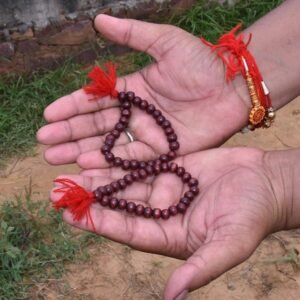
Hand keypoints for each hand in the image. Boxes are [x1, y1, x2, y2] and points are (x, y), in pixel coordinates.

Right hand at [37, 15, 248, 168]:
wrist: (234, 86)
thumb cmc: (203, 63)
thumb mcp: (165, 42)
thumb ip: (132, 35)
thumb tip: (97, 20)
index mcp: (133, 90)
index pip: (94, 101)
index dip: (71, 107)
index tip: (48, 116)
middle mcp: (136, 114)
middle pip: (96, 127)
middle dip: (69, 134)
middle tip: (45, 145)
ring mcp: (149, 135)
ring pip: (109, 146)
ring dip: (82, 152)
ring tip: (58, 159)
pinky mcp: (163, 153)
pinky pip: (132, 160)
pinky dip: (110, 163)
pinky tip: (88, 164)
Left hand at [51, 147, 286, 298]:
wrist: (267, 183)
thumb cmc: (252, 216)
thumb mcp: (229, 245)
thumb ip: (200, 269)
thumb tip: (172, 297)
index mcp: (169, 235)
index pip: (126, 231)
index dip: (99, 223)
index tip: (71, 215)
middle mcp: (162, 212)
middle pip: (119, 206)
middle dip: (90, 198)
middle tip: (60, 189)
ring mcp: (166, 187)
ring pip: (125, 183)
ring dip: (100, 177)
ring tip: (72, 170)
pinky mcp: (171, 167)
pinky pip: (141, 164)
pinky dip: (121, 160)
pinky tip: (102, 152)